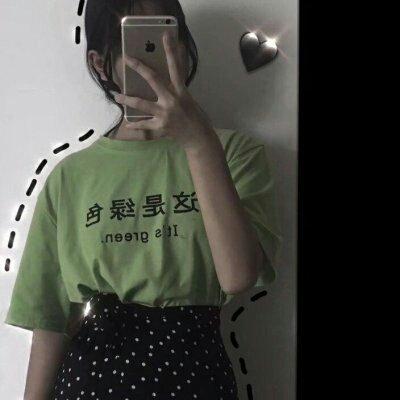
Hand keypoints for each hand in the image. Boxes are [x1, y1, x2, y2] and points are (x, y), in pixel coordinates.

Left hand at [113, 30, 215, 151]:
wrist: (198, 137)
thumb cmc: (195, 117)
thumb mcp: (188, 99)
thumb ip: (177, 90)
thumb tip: (165, 81)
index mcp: (181, 91)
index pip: (175, 67)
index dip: (170, 51)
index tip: (165, 35)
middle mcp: (172, 99)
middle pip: (153, 79)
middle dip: (139, 68)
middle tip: (126, 59)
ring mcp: (165, 113)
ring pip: (141, 104)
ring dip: (127, 100)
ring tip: (116, 96)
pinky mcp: (160, 126)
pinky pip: (144, 125)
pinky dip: (136, 125)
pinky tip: (127, 124)